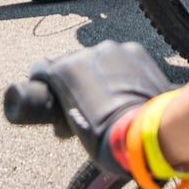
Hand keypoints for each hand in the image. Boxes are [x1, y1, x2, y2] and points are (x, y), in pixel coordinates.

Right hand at [25, 42, 188, 188]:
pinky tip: (129, 88)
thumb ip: (67, 113)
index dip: (43, 80)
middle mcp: (85, 53)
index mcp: (64, 72)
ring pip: (99, 58)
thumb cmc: (108, 138)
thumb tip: (65, 119)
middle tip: (85, 100)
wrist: (148, 133)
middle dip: (75, 78)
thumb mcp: (75, 128)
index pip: (41, 67)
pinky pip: (122, 58)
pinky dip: (122, 70)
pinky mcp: (135, 51)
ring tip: (111, 95)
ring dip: (100, 72)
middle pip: (72, 62)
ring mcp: (112, 50)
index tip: (47, 90)